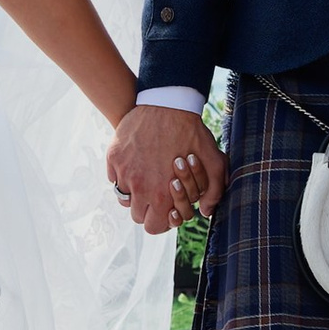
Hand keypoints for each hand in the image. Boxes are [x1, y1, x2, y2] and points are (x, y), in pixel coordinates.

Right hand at [105, 107, 224, 235]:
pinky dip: (123, 176)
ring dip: (135, 194)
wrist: (168, 102)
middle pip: (137, 216)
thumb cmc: (192, 132)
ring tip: (148, 180)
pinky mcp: (114, 157)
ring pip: (124, 198)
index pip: (153, 227)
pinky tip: (138, 165)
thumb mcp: (214, 162)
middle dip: (148, 209)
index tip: (167, 210)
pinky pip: (114, 178)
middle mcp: (139, 187)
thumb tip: (204, 212)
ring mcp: (123, 171)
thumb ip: (213, 191)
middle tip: (158, 195)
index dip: (161, 221)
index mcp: (161, 195)